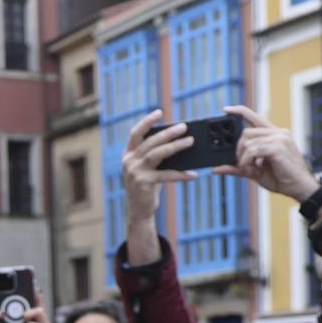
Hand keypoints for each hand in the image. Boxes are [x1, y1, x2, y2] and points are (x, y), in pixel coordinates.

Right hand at [122, 110, 195, 225]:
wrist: (139, 210)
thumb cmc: (147, 186)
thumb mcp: (148, 168)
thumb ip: (156, 155)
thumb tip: (179, 141)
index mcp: (128, 154)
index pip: (135, 133)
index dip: (147, 121)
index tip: (160, 112)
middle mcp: (129, 161)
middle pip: (150, 142)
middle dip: (168, 133)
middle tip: (184, 127)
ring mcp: (135, 172)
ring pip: (157, 154)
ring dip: (175, 146)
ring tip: (190, 141)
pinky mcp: (144, 183)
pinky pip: (165, 175)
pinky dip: (180, 175)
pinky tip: (193, 175)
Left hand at [218, 105, 318, 201]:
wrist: (299, 187)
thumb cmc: (281, 178)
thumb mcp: (254, 172)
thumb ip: (237, 167)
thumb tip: (216, 169)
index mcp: (274, 134)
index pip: (255, 117)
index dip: (239, 111)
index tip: (226, 110)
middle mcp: (278, 133)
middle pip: (246, 132)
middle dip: (239, 149)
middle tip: (243, 164)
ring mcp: (279, 138)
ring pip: (248, 141)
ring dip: (243, 158)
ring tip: (251, 169)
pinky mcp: (279, 147)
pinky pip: (253, 150)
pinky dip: (247, 161)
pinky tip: (253, 170)